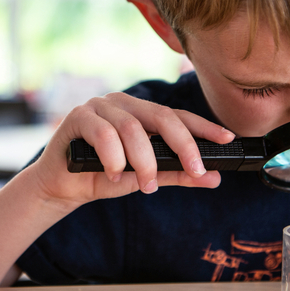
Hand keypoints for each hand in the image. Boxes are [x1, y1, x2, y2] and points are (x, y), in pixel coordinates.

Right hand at [32, 92, 235, 205]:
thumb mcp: (146, 176)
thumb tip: (213, 177)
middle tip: (195, 169)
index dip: (203, 126)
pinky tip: (114, 175)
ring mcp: (99, 106)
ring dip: (143, 160)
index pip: (177, 115)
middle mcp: (123, 103)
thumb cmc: (104, 176)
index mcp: (141, 112)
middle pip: (161, 116)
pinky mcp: (78, 116)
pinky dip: (114, 157)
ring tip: (145, 184)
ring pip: (132, 128)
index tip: (227, 138)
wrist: (62, 186)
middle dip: (182, 144)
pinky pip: (103, 133)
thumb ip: (177, 174)